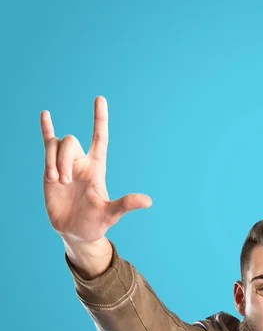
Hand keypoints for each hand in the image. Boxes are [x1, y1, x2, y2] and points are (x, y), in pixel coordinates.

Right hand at [41, 96, 151, 242]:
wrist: (74, 231)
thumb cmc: (95, 223)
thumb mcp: (110, 214)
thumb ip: (125, 205)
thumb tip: (148, 201)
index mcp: (97, 167)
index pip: (99, 136)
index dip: (100, 118)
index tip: (100, 98)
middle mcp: (81, 161)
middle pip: (70, 141)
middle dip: (63, 160)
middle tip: (65, 183)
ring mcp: (65, 164)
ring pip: (55, 145)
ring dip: (52, 162)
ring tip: (55, 182)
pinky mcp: (50, 168)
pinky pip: (47, 144)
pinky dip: (46, 129)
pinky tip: (45, 114)